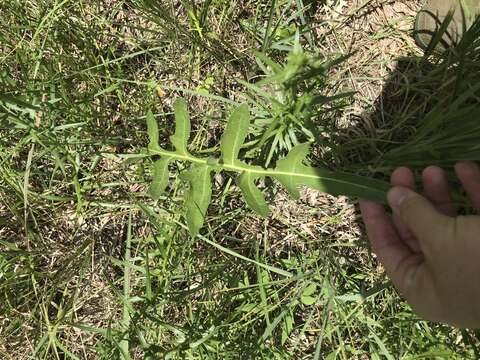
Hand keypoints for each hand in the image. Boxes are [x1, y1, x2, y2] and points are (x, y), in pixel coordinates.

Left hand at [360, 162, 479, 327]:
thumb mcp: (441, 239)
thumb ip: (415, 215)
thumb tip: (392, 195)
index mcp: (421, 287)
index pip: (387, 249)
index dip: (376, 220)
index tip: (366, 194)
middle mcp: (442, 276)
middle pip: (417, 231)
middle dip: (410, 200)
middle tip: (401, 172)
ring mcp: (469, 262)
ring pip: (448, 222)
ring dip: (439, 194)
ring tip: (430, 168)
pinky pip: (478, 216)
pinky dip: (472, 192)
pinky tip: (464, 168)